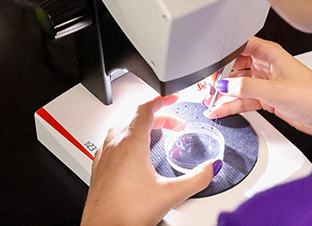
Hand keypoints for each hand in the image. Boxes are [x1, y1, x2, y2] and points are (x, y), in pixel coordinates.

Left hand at [81, 94, 219, 225]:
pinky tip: (134, 155)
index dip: (162, 99)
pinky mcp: (99, 167)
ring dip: (142, 127)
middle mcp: (115, 143)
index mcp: (131, 142)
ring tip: (156, 135)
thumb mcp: (170, 194)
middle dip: (158, 117)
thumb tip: (212, 168)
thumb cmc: (125, 213)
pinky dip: (128, 139)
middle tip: (174, 124)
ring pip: (123, 128)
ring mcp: (104, 154)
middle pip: (137, 117)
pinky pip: (114, 142)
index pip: (146, 108)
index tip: (172, 98)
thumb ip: (197, 179)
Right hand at [205, 37, 311, 138]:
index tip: (211, 66)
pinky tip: (220, 109)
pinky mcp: (268, 98)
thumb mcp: (277, 91)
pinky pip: (244, 99)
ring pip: (238, 84)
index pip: (240, 46)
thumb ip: (248, 87)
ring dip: (224, 93)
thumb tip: (226, 84)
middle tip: (206, 86)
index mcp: (270, 53)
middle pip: (235, 65)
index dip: (223, 54)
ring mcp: (266, 82)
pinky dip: (232, 104)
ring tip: (207, 100)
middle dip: (220, 76)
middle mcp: (267, 65)